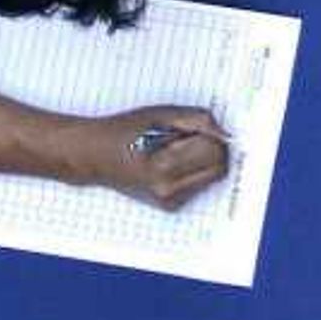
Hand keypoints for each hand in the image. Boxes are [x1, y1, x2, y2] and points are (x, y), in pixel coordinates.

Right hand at [74, 106, 228, 208]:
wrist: (94, 156)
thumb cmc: (124, 130)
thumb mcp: (161, 114)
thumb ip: (197, 120)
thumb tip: (226, 133)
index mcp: (165, 165)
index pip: (215, 151)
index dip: (211, 135)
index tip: (194, 128)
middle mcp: (168, 189)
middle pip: (219, 168)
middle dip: (212, 149)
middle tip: (189, 137)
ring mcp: (169, 200)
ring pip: (212, 177)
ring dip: (203, 160)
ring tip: (174, 149)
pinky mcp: (170, 205)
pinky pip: (199, 184)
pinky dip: (193, 170)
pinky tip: (169, 162)